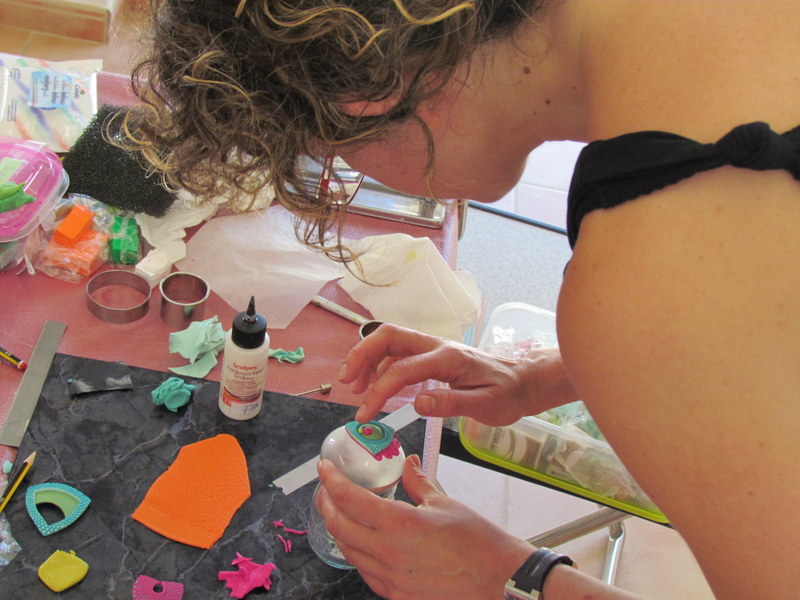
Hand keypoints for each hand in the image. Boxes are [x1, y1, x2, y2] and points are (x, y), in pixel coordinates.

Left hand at [316, 455, 532, 599]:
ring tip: (340, 511)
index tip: (325, 469)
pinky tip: (362, 540)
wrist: (497, 579)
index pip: (350, 499)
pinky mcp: (395, 594)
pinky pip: (364, 570)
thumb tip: (408, 463)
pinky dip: (356, 551)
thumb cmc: (477, 542)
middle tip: (326, 489)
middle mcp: (388, 552)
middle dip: (326, 504)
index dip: (332, 481)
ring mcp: (389, 577)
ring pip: (347, 550)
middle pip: (339, 526)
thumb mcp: (444, 502)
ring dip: (338, 528)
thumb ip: (418, 482)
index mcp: (399, 523)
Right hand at [339, 324, 575, 424]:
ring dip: (367, 359)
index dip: (378, 391)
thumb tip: (418, 403)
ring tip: (354, 386)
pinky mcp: (432, 356)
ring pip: (390, 342)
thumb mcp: (486, 405)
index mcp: (447, 357)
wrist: (524, 381)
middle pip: (388, 336)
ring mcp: (433, 348)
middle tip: (345, 381)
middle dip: (361, 354)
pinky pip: (399, 353)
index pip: (401, 369)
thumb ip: (452, 403)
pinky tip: (376, 386)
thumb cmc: (508, 394)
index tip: (366, 414)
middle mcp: (436, 346)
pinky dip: (381, 366)